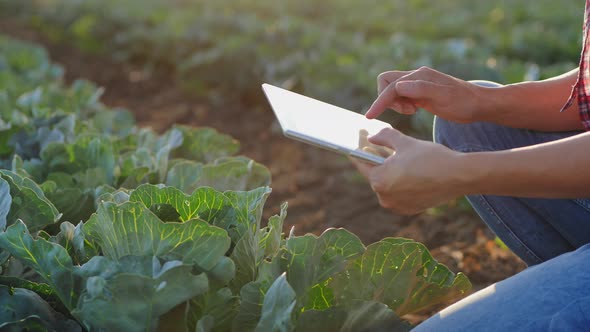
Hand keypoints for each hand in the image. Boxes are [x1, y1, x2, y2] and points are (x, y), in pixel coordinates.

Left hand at [351, 127, 467, 214]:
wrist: (459, 176)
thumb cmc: (431, 157)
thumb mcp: (405, 142)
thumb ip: (384, 137)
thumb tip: (371, 138)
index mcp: (379, 181)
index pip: (361, 164)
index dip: (358, 149)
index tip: (356, 142)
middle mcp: (385, 198)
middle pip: (375, 174)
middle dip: (375, 159)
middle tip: (373, 144)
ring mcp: (397, 206)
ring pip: (387, 184)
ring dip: (388, 171)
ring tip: (388, 155)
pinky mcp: (410, 210)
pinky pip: (399, 193)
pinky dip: (399, 182)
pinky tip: (403, 170)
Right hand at [365, 67, 481, 122]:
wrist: (479, 105)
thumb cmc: (464, 103)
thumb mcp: (444, 97)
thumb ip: (421, 89)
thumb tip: (400, 86)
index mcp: (420, 76)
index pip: (391, 87)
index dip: (380, 101)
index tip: (371, 117)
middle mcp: (416, 76)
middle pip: (386, 81)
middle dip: (387, 99)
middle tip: (405, 111)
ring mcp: (418, 83)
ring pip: (392, 89)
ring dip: (395, 103)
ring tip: (412, 111)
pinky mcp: (420, 91)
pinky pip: (400, 95)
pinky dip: (401, 104)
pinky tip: (415, 110)